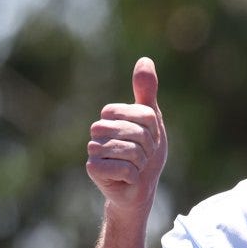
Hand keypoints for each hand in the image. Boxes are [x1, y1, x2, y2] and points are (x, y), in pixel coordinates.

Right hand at [86, 57, 167, 218]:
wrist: (140, 188)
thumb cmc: (146, 154)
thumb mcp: (151, 121)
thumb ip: (146, 92)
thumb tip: (144, 59)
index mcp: (111, 114)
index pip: (143, 114)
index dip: (153, 129)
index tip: (149, 139)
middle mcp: (98, 129)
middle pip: (136, 132)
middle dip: (148, 147)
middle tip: (142, 156)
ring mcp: (93, 149)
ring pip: (130, 150)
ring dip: (141, 163)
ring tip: (135, 167)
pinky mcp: (93, 169)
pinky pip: (124, 168)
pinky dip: (133, 176)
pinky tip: (126, 179)